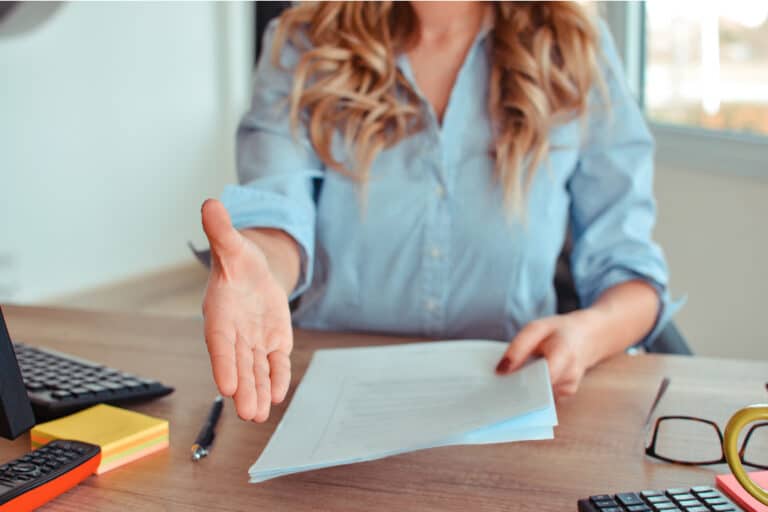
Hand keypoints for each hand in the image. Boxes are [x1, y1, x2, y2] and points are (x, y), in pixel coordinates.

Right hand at [201, 199, 292, 421]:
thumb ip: (222, 231)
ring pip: (256, 369)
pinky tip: (278, 394)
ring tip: (259, 415)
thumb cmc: (238, 261)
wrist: (254, 272)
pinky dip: (277, 377)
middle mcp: (235, 332)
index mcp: (220, 313)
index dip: (223, 363)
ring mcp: (254, 341)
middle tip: (248, 413)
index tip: (227, 386)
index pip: (220, 342)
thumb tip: (210, 203)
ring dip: (259, 391)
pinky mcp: (273, 343)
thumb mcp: (233, 245)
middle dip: (244, 388)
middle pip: (238, 364)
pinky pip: (275, 363)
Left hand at [495, 311, 598, 397]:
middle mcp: (569, 376)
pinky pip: (542, 399)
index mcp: (563, 354)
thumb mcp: (537, 329)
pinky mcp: (564, 396)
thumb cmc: (558, 332)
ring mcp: (568, 389)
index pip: (542, 377)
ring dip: (522, 390)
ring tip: (510, 380)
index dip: (521, 382)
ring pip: (538, 398)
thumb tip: (501, 371)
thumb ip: (519, 348)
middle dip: (516, 389)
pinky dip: (531, 391)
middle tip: (496, 387)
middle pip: (537, 392)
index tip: (501, 384)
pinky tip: (523, 382)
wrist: (586, 338)